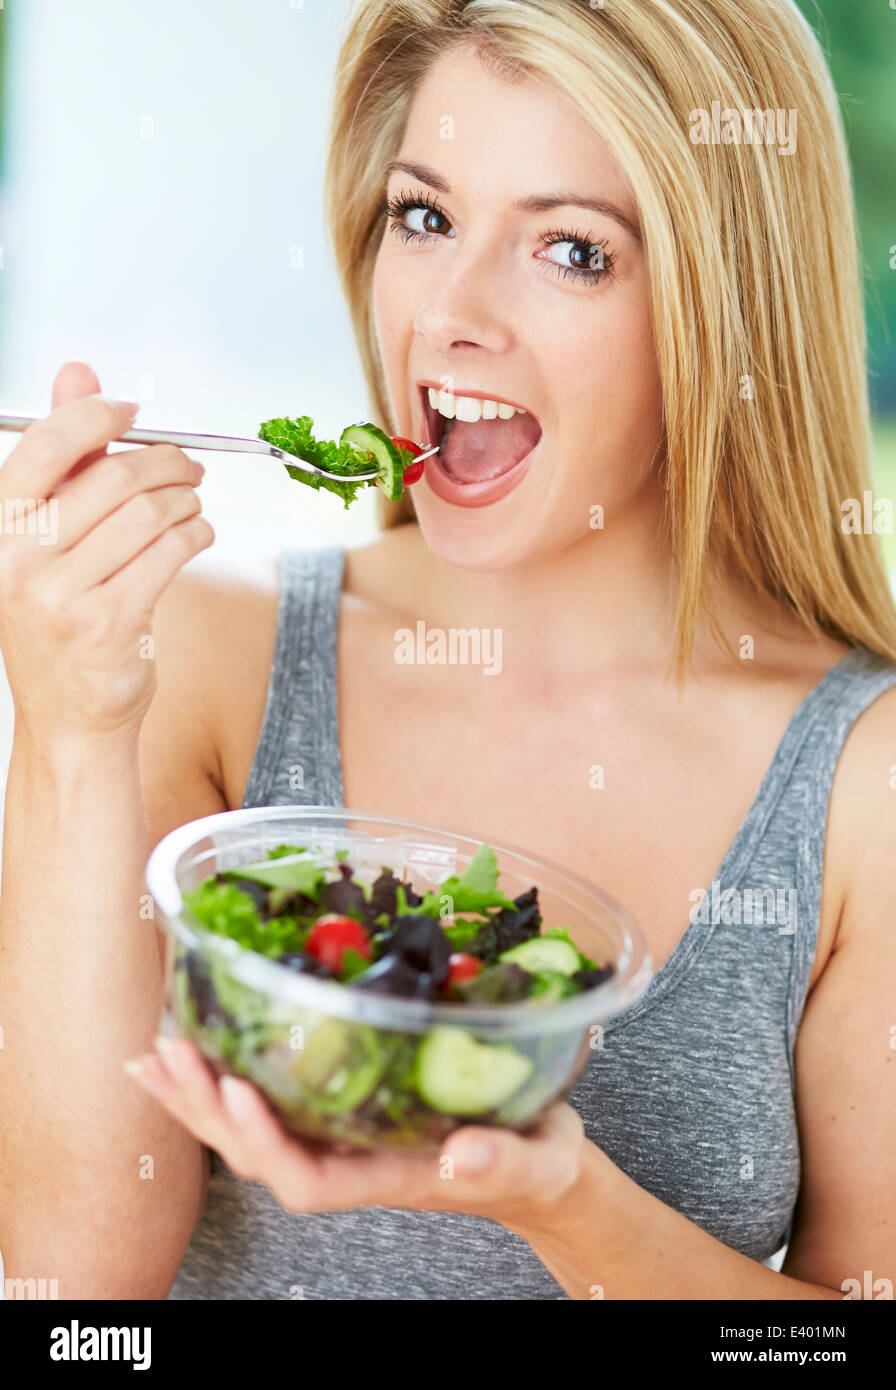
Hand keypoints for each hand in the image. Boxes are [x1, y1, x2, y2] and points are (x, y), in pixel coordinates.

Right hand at [0, 362, 213, 741]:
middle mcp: (19, 560)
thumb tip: (77, 370)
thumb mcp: (46, 540)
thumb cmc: (60, 619)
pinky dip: (196, 532)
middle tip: (190, 464)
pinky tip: (199, 532)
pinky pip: (169, 553)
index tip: (133, 411)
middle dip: (164, 461)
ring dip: (186, 498)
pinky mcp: (109, 625)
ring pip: (148, 514)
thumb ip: (64, 458)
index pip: (45, 445)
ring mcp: (61, 596)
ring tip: (195, 500)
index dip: (96, 415)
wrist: (67, 720)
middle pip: (111, 477)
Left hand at [125, 1036, 587, 1229]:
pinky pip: (271, 1101)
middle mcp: (350, 1160)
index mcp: (385, 1176)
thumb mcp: (533, 1159)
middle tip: (170, 1052)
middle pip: (258, 1153)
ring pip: (252, 1130)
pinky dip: (224, 1079)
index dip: (264, 1140)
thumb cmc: (535, 1162)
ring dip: (200, 1095)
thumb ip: (501, 1158)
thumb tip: (463, 1155)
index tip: (237, 1087)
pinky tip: (197, 1050)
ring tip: (156, 1055)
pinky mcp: (341, 1110)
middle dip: (209, 1107)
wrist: (537, 1164)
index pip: (306, 1179)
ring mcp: (341, 1138)